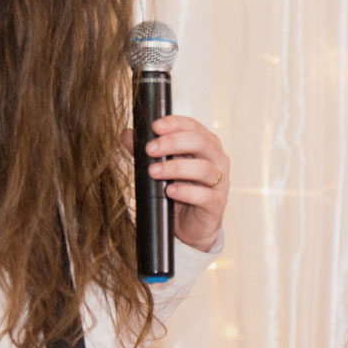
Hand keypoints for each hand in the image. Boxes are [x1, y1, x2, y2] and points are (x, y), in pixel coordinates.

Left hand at [143, 115, 229, 251]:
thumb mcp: (161, 167)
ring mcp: (220, 182)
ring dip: (175, 168)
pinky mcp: (217, 204)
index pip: (193, 127)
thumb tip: (127, 134)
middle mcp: (217, 160)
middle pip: (201, 142)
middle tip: (150, 150)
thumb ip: (147, 152)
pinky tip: (170, 191)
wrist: (189, 224)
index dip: (175, 124)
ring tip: (153, 172)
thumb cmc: (178, 190)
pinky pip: (205, 196)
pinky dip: (186, 192)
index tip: (155, 127)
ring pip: (203, 169)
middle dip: (173, 142)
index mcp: (205, 145)